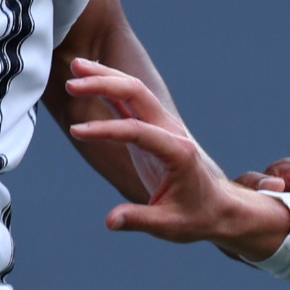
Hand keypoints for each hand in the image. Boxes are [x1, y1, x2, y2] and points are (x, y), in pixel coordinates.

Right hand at [66, 58, 289, 260]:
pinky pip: (128, 103)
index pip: (136, 131)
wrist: (217, 207)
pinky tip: (88, 80)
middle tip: (72, 82)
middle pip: (137, 94)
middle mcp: (170, 130)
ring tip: (75, 64)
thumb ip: (138, 219)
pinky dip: (108, 88)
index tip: (76, 132)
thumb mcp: (169, 225)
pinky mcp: (152, 128)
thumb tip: (110, 221)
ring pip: (133, 90)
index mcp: (177, 150)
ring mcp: (162, 126)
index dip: (105, 130)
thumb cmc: (196, 217)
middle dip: (105, 83)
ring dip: (105, 76)